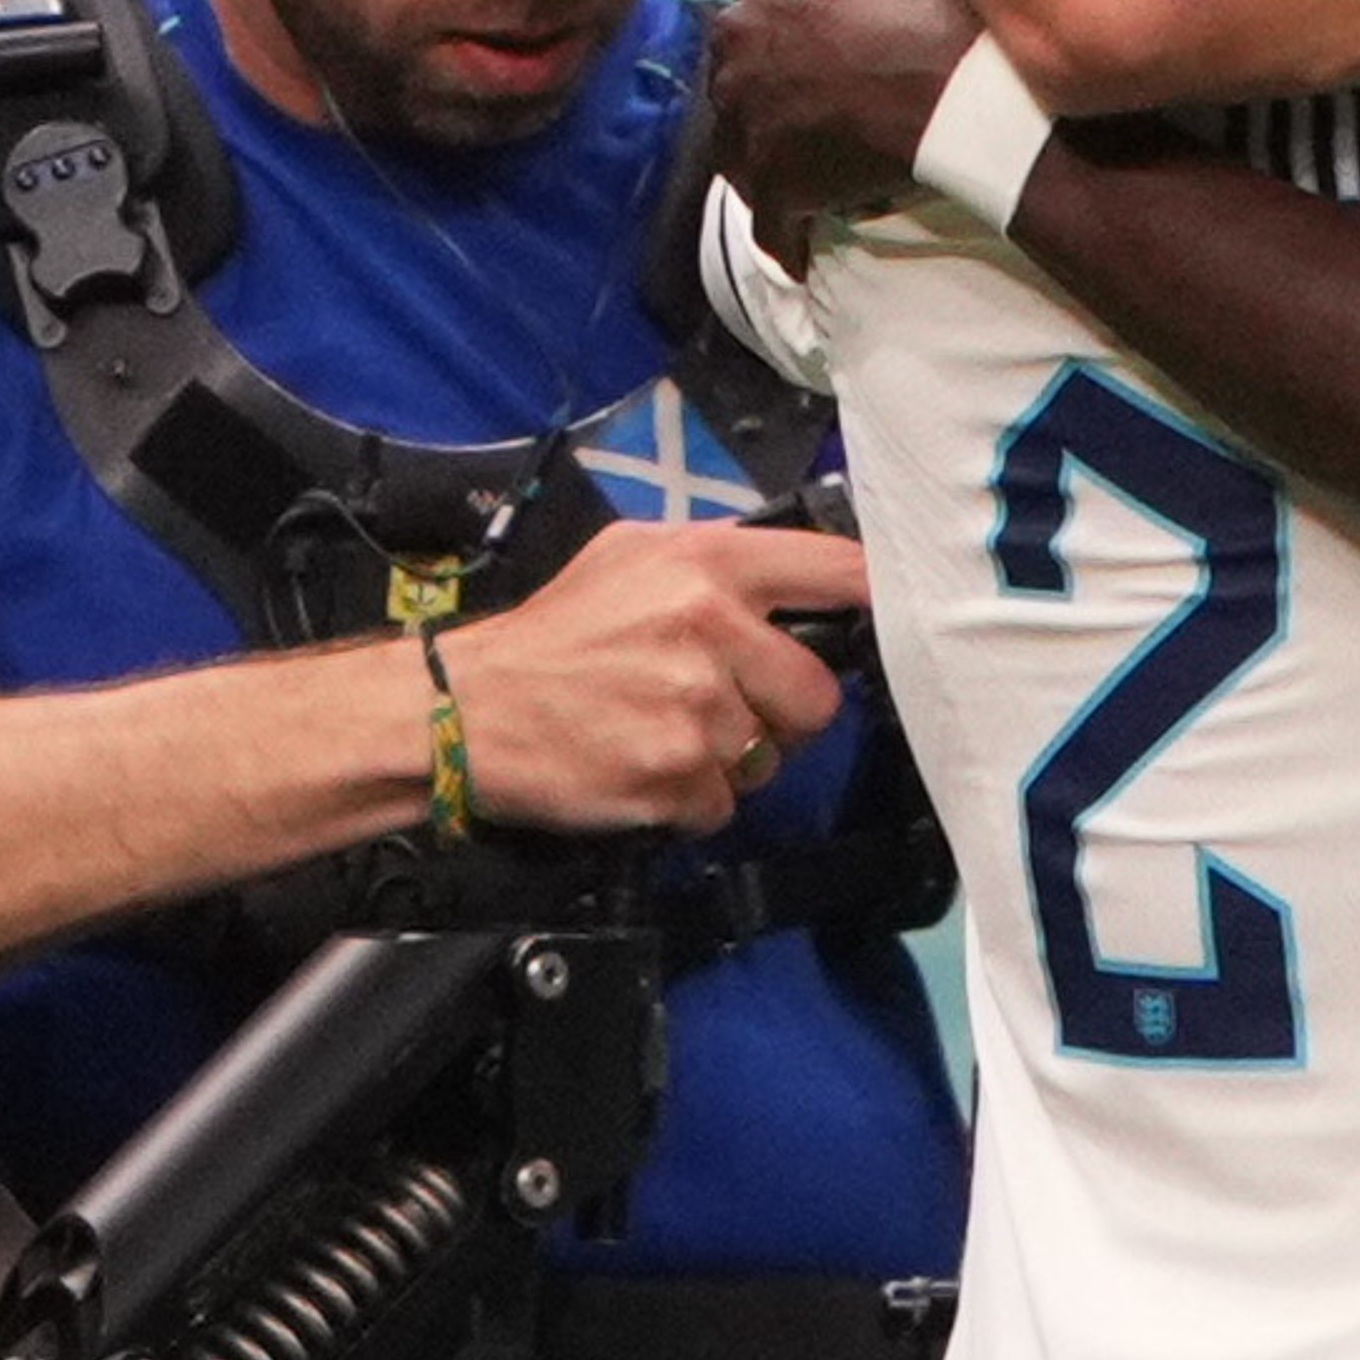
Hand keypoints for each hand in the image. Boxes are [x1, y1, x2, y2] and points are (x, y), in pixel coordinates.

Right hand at [435, 524, 865, 835]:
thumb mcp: (631, 555)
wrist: (466, 708)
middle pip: (819, 692)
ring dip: (731, 759)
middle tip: (730, 705)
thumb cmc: (553, 635)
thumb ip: (719, 559)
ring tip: (667, 732)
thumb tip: (801, 573)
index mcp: (709, 564)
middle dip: (783, 710)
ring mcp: (695, 708)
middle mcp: (711, 629)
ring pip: (770, 755)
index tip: (893, 619)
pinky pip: (724, 803)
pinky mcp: (674, 776)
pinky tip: (646, 768)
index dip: (877, 600)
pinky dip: (692, 800)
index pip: (839, 570)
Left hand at [707, 0, 988, 261]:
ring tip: (822, 166)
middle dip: (774, 78)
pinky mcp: (762, 174)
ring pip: (741, 129)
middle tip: (829, 99)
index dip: (799, 22)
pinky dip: (785, 230)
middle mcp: (739, 27)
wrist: (964, 92)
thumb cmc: (945, 11)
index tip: (833, 44)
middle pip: (741, 56)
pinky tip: (809, 244)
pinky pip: (766, 215)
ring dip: (772, 146)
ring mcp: (741, 105)